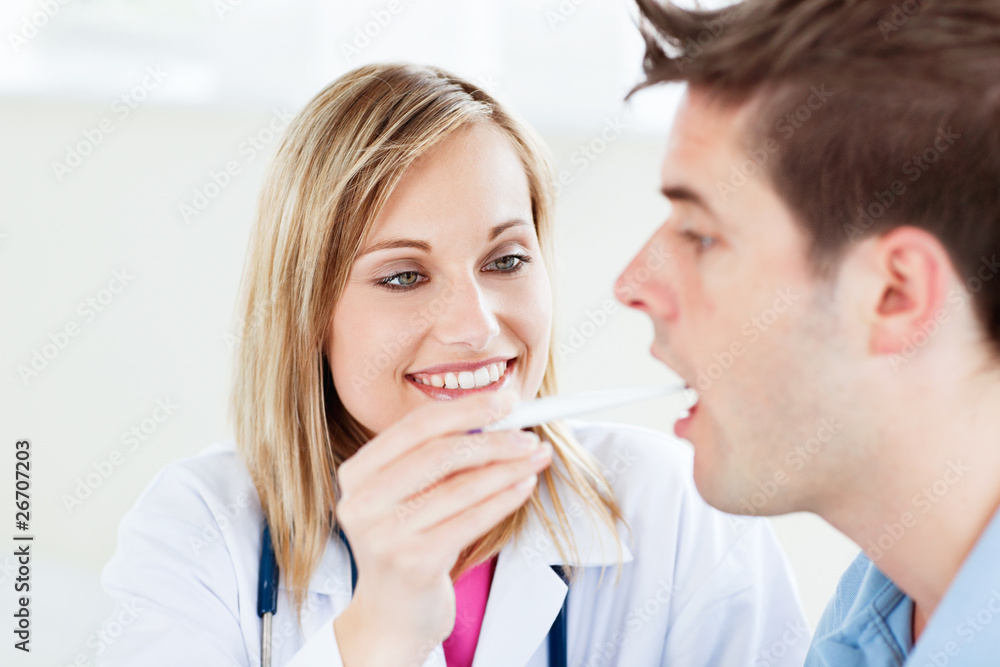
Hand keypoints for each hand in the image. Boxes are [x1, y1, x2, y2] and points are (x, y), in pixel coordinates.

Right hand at [333, 390, 552, 665]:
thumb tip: (496, 416)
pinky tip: (525, 487)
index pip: (416, 427)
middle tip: (528, 435)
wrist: (392, 612)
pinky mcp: (415, 562)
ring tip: (536, 458)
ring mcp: (386, 535)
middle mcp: (363, 502)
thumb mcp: (406, 494)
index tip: (505, 400)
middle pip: (440, 454)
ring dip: (508, 469)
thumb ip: (435, 456)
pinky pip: (472, 520)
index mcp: (357, 473)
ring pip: (462, 488)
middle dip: (493, 439)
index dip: (465, 409)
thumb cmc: (407, 540)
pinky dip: (504, 499)